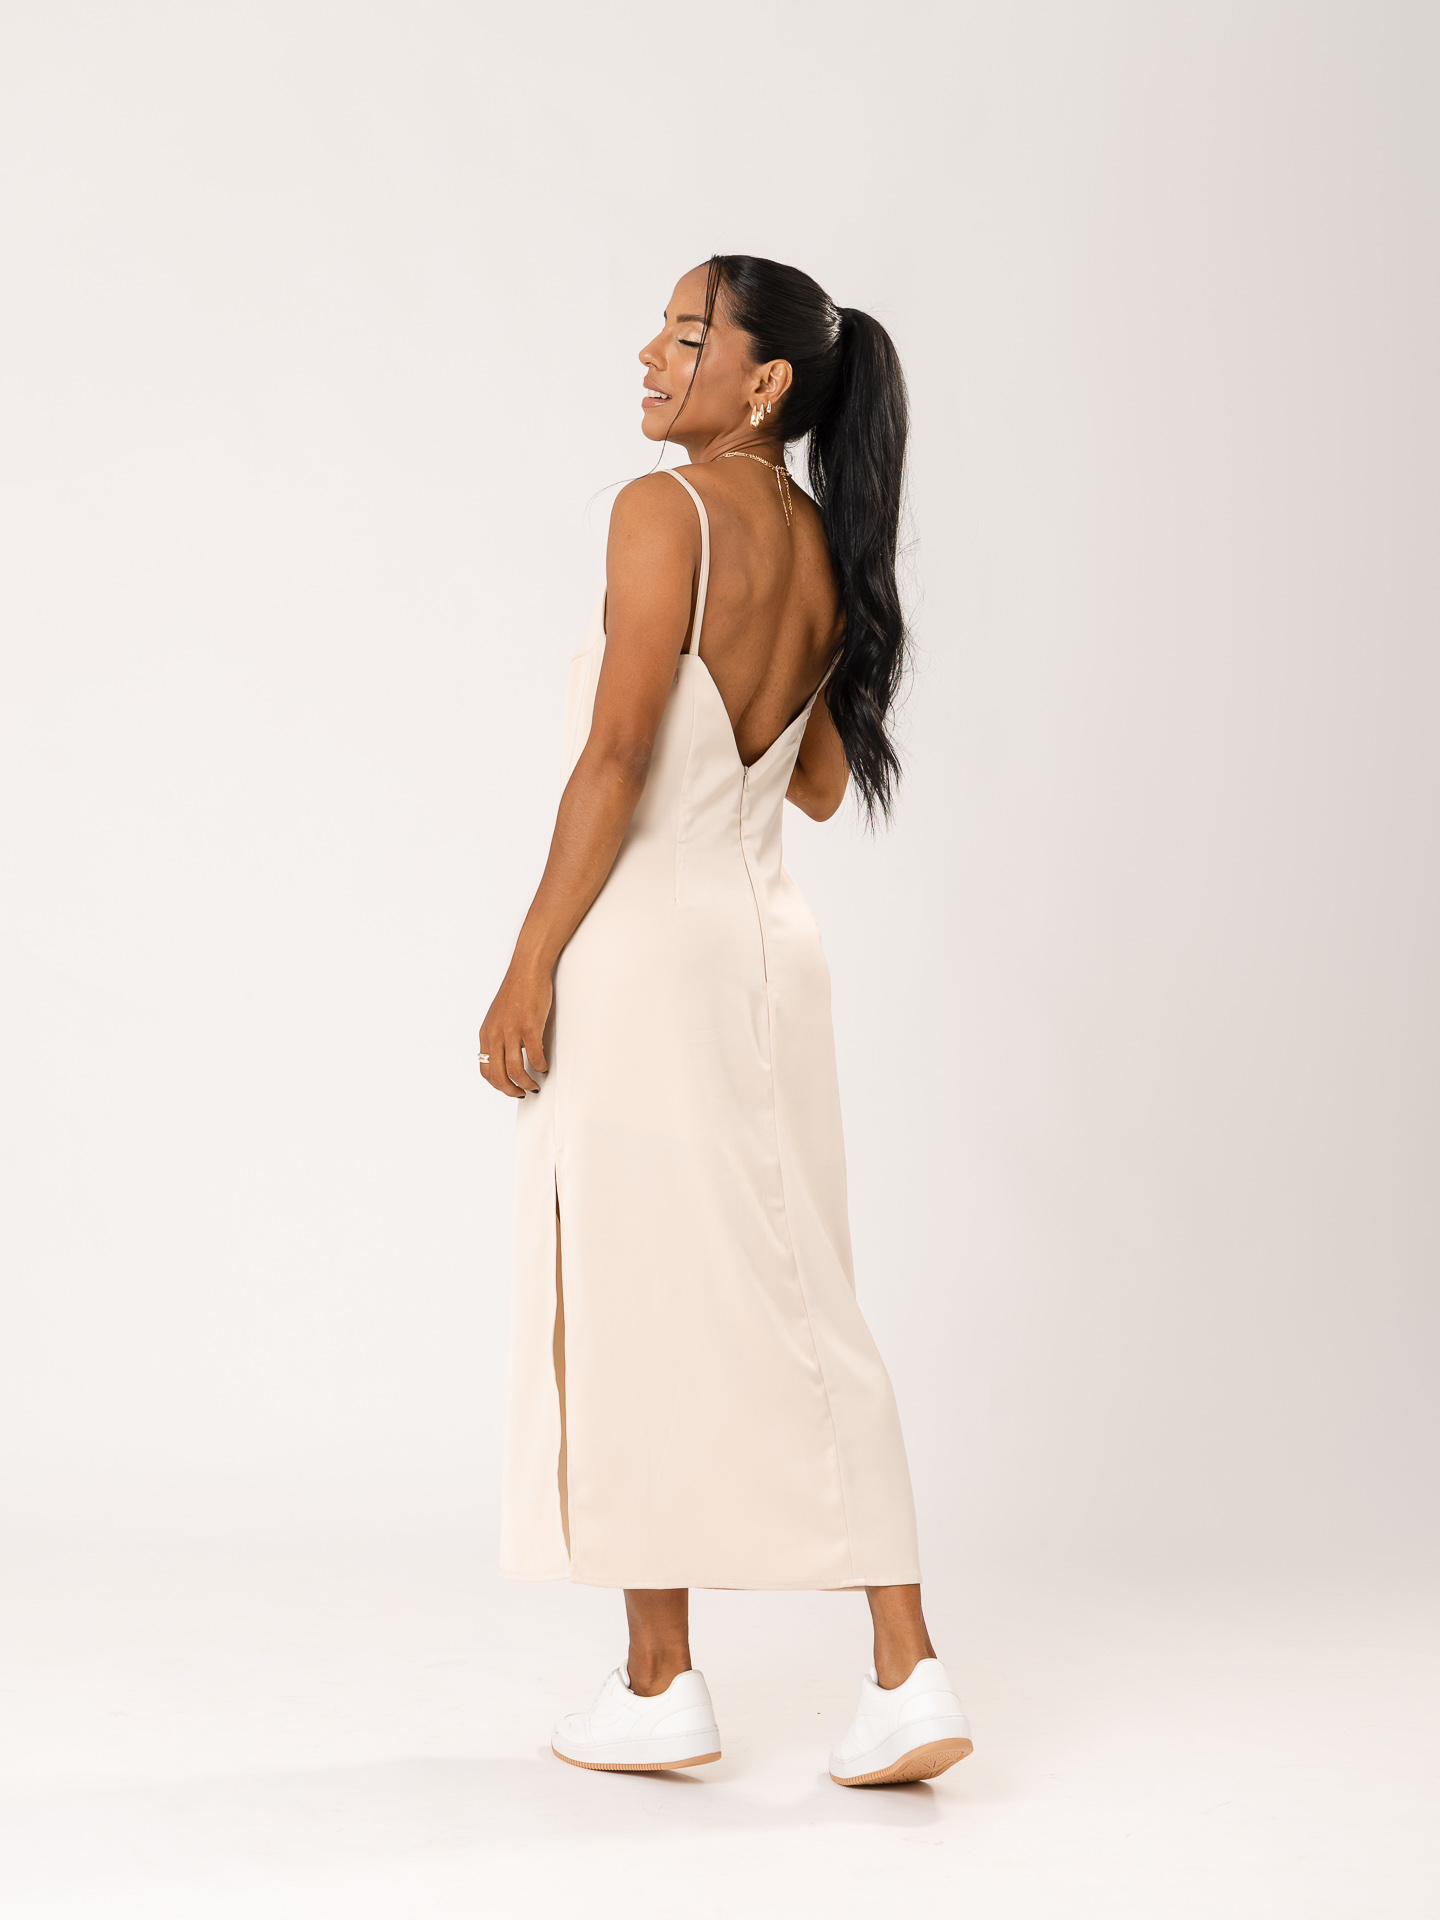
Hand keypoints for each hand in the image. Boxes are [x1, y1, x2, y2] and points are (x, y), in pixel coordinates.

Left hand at [478, 958, 551, 1098]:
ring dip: (525, 1083)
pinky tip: (544, 1067)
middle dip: (510, 1090)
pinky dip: (539, 1067)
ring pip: (514, 1069)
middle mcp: (495, 1034)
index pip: (485, 1069)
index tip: (508, 1088)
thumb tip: (508, 1056)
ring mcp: (511, 1030)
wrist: (527, 970)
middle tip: (521, 1093)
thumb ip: (499, 1036)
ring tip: (534, 1086)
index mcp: (486, 1033)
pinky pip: (533, 1056)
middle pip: (497, 1075)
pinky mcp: (529, 1026)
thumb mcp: (499, 1016)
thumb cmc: (517, 991)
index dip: (496, 1084)